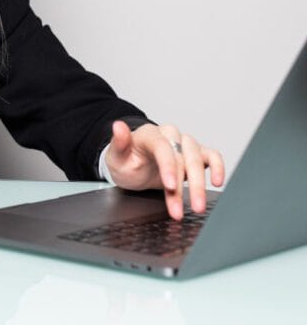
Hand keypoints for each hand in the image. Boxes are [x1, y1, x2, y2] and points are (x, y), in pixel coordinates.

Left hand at [104, 121, 224, 219]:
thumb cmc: (125, 161)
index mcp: (148, 135)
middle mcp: (168, 135)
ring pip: (197, 159)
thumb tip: (118, 126)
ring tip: (196, 207)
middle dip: (185, 184)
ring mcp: (183, 143)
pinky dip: (218, 167)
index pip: (162, 147)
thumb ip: (118, 143)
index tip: (170, 186)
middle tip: (184, 208)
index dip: (168, 166)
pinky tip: (217, 182)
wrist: (132, 165)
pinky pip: (211, 156)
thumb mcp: (115, 157)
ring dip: (199, 184)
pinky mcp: (195, 154)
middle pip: (182, 156)